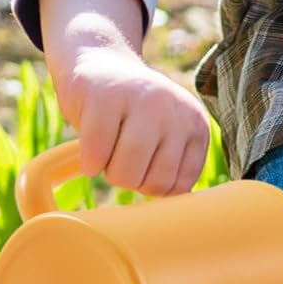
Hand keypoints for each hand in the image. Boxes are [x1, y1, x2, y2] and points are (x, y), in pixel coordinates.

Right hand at [56, 43, 212, 196]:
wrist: (100, 62)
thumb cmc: (132, 114)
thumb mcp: (166, 134)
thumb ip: (174, 168)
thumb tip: (172, 221)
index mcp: (195, 124)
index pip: (181, 187)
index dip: (155, 189)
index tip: (144, 167)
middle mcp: (174, 109)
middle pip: (152, 183)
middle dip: (130, 181)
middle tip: (122, 155)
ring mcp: (142, 99)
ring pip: (124, 173)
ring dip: (108, 172)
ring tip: (109, 148)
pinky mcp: (105, 96)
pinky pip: (94, 154)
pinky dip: (87, 161)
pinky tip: (90, 145)